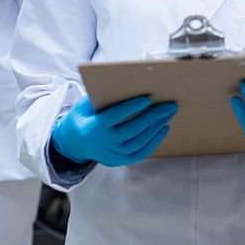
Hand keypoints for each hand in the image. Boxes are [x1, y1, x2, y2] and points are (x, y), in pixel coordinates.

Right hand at [51, 95, 176, 167]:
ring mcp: (113, 155)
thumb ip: (102, 96)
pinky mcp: (120, 161)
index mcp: (93, 127)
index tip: (147, 98)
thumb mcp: (85, 104)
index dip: (131, 107)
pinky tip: (163, 128)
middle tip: (169, 104)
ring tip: (168, 113)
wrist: (75, 143)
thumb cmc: (84, 117)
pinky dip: (154, 141)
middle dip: (152, 116)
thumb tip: (127, 83)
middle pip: (132, 130)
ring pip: (139, 142)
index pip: (114, 117)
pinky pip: (141, 153)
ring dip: (156, 127)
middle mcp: (104, 144)